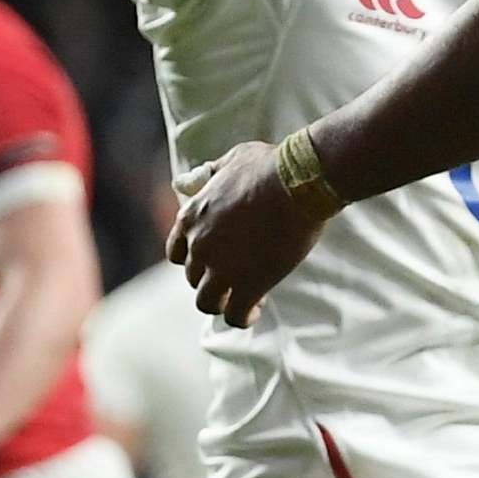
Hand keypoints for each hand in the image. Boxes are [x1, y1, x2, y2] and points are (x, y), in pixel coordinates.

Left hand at [167, 142, 329, 326]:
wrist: (300, 181)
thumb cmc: (271, 165)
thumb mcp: (232, 160)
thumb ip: (206, 175)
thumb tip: (181, 182)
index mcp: (192, 217)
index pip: (178, 252)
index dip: (196, 259)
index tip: (215, 259)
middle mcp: (199, 246)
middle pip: (195, 278)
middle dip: (215, 279)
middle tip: (240, 276)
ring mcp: (222, 268)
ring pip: (207, 302)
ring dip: (223, 303)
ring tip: (244, 299)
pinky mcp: (248, 284)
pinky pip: (235, 315)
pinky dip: (242, 317)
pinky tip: (255, 312)